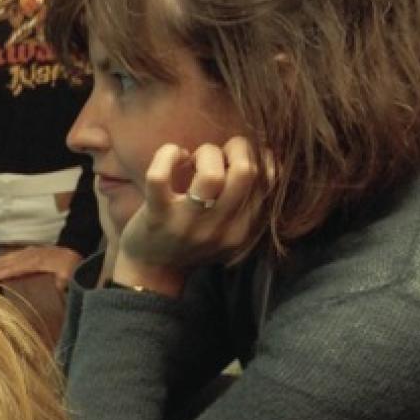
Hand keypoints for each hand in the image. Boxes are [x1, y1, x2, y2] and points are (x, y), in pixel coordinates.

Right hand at [0, 244, 82, 289]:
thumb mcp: (69, 273)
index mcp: (36, 262)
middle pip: (5, 262)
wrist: (75, 249)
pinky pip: (10, 256)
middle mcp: (28, 255)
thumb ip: (63, 280)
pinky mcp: (28, 252)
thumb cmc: (71, 264)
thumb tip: (59, 286)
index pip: (14, 269)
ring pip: (5, 258)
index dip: (0, 274)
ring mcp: (27, 252)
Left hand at [111, 138, 270, 290]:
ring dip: (206, 153)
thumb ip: (249, 201)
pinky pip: (160, 177)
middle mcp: (219, 230)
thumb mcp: (229, 229)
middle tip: (219, 153)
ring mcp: (188, 225)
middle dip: (236, 148)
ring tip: (194, 160)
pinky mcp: (157, 217)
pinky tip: (172, 156)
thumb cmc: (192, 240)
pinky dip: (168, 154)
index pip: (268, 181)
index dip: (256, 156)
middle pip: (245, 172)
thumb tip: (268, 155)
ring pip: (210, 175)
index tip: (238, 157)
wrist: (152, 271)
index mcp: (242, 231)